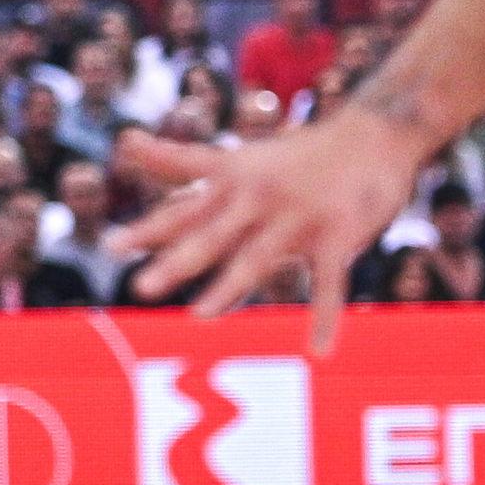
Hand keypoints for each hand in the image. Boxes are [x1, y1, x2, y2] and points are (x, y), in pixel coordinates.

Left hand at [111, 111, 428, 351]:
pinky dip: (325, 320)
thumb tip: (124, 145)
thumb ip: (182, 165)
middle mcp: (258, 198)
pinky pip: (329, 285)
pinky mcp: (338, 235)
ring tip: (199, 316)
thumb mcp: (238, 158)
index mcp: (232, 182)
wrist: (374, 132)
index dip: (147, 228)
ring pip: (256, 259)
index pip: (182, 207)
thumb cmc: (296, 154)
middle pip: (209, 235)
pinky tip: (319, 352)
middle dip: (176, 262)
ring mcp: (297, 217)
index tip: (109, 248)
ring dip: (228, 289)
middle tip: (140, 288)